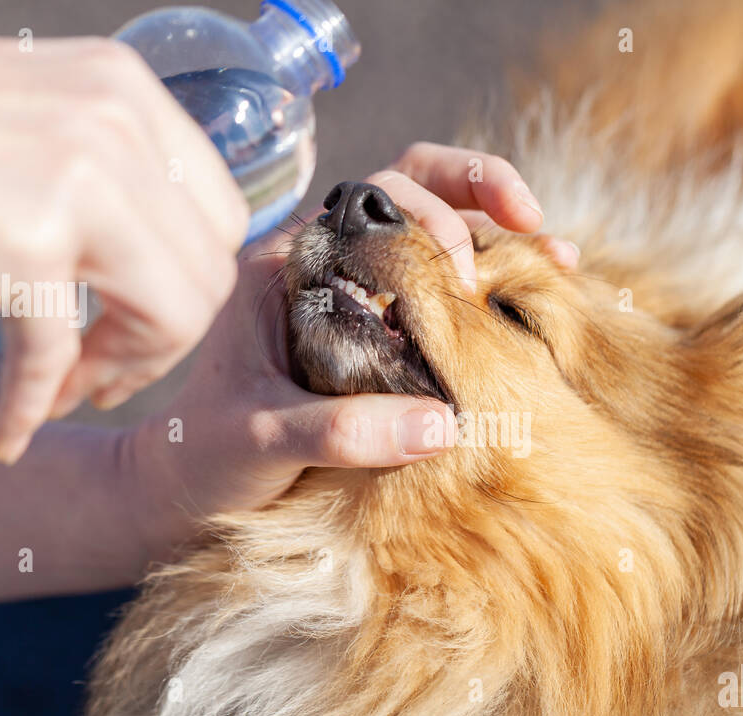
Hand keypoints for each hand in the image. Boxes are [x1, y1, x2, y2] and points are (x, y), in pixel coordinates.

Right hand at [0, 34, 249, 462]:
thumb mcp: (38, 118)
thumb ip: (110, 167)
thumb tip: (163, 258)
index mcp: (129, 92)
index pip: (220, 215)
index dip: (192, 284)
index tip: (144, 321)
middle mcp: (118, 124)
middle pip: (206, 274)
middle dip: (164, 342)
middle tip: (106, 373)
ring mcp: (78, 179)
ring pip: (171, 318)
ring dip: (121, 373)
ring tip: (69, 391)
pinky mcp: (23, 243)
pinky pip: (58, 357)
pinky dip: (32, 407)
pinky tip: (6, 431)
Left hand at [128, 144, 574, 557]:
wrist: (182, 494)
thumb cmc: (205, 456)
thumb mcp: (263, 440)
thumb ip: (342, 431)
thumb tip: (445, 424)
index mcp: (293, 263)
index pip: (378, 194)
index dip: (440, 211)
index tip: (468, 270)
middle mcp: (332, 266)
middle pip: (420, 195)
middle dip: (483, 205)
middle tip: (532, 245)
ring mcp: (361, 301)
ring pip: (440, 244)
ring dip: (500, 245)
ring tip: (560, 264)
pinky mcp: (382, 342)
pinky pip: (444, 302)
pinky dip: (491, 298)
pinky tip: (534, 313)